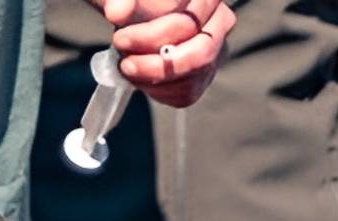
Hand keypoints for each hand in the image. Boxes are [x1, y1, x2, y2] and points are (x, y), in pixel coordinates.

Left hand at [101, 0, 235, 107]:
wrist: (136, 15)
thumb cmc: (135, 2)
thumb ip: (121, 0)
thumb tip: (116, 11)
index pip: (189, 23)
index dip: (153, 36)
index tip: (119, 39)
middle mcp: (221, 21)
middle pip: (201, 54)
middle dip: (158, 65)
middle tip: (126, 64)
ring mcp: (216, 51)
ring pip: (193, 79)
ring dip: (153, 80)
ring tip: (128, 67)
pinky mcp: (204, 76)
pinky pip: (186, 95)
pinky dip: (158, 92)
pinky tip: (140, 78)